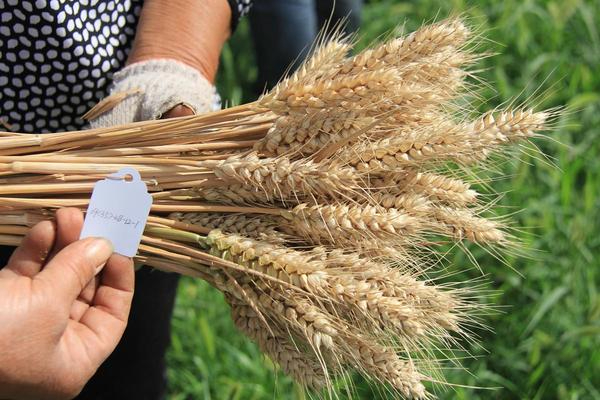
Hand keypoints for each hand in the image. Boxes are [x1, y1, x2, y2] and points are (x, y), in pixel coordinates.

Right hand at [0, 208, 134, 399]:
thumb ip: (77, 272)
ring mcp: (27, 323)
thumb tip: (103, 245)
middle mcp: (55, 343)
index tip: (119, 247)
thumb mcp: (46, 305)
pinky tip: (45, 228)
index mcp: (75, 359)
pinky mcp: (2, 304)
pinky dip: (35, 252)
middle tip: (91, 219)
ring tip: (68, 215)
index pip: (112, 314)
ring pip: (55, 278)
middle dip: (87, 253)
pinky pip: (26, 276)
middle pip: (83, 290)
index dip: (119, 279)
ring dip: (62, 246)